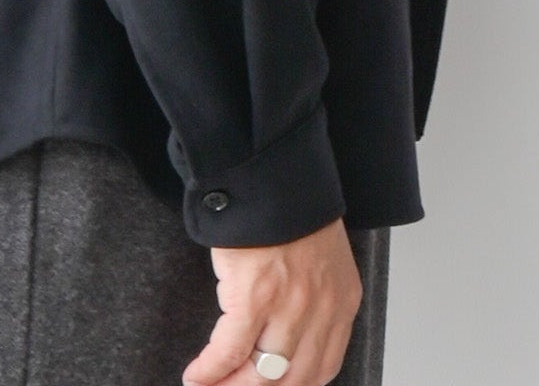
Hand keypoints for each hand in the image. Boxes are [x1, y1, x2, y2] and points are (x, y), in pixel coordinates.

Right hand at [181, 216, 362, 385]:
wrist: (273, 173)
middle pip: (292, 380)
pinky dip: (210, 370)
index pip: (323, 368)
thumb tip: (287, 336)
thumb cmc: (292, 209)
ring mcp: (288, 307)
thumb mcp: (323, 258)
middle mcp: (321, 310)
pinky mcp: (254, 297)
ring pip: (262, 375)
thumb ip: (316, 297)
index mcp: (342, 301)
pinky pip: (230, 350)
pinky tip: (196, 376)